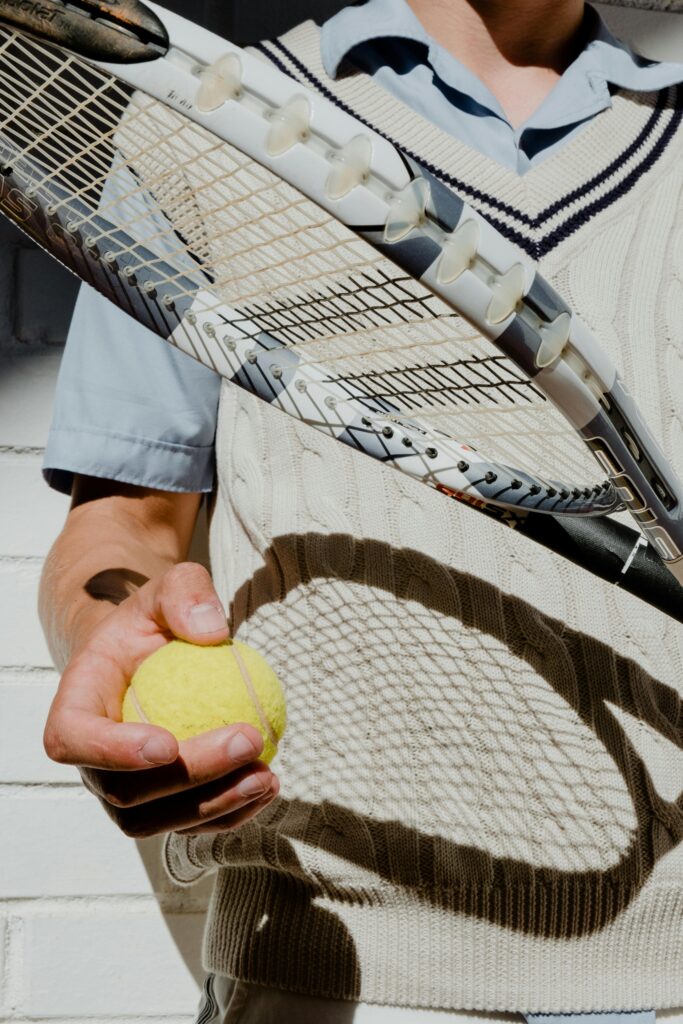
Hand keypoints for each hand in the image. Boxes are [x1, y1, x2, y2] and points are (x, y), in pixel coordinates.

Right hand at [43, 562, 279, 836]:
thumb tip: (213, 632)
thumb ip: (185, 593)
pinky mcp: (158, 805)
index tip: (168, 743)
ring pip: (157, 821)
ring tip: (268, 776)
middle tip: (249, 742)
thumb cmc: (155, 619)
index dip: (112, 752)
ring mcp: (122, 789)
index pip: (73, 740)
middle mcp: (90, 760)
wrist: (152, 654)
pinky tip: (268, 785)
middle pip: (125, 791)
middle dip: (190, 777)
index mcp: (76, 705)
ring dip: (215, 806)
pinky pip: (189, 823)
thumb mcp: (169, 586)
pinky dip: (230, 813)